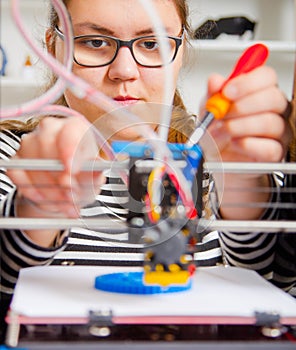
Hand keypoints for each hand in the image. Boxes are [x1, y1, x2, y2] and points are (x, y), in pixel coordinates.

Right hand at [8, 116, 103, 245]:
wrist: (68, 189)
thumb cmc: (83, 175)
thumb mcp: (94, 176)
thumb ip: (94, 174)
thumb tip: (96, 173)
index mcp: (75, 128)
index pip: (70, 131)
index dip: (69, 150)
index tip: (72, 171)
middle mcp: (50, 130)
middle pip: (46, 144)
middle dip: (58, 174)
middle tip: (71, 194)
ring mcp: (30, 143)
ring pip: (32, 161)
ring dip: (48, 187)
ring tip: (65, 201)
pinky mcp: (18, 160)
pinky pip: (18, 174)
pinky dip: (32, 190)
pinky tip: (46, 199)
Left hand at [200, 66, 291, 218]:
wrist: (218, 161)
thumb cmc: (217, 133)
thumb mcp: (208, 111)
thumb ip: (212, 95)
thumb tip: (215, 81)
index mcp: (260, 92)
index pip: (267, 76)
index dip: (247, 82)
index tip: (226, 92)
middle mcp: (274, 110)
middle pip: (273, 98)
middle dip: (242, 105)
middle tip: (222, 114)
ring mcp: (278, 132)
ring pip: (270, 122)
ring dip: (239, 126)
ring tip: (222, 130)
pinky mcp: (275, 154)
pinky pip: (269, 148)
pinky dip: (248, 145)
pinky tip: (235, 143)